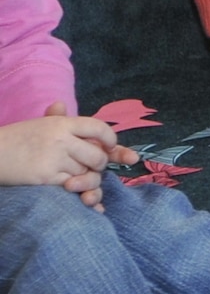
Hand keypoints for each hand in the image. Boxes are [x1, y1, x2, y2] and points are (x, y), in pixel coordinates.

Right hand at [0, 104, 134, 211]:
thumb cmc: (15, 140)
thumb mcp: (37, 125)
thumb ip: (56, 118)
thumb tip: (61, 104)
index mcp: (62, 123)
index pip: (98, 128)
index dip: (110, 139)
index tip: (111, 146)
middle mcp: (62, 138)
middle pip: (98, 156)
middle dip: (99, 165)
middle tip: (92, 167)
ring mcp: (55, 158)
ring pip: (87, 173)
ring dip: (85, 179)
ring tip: (74, 177)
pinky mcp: (46, 176)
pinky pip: (72, 186)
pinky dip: (75, 190)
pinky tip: (70, 188)